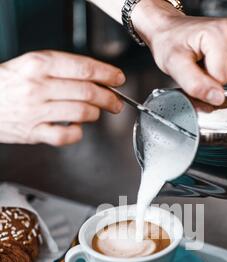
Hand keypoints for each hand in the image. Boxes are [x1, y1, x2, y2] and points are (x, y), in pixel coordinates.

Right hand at [0, 50, 125, 145]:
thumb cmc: (7, 83)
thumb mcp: (30, 64)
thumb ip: (60, 69)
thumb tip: (93, 78)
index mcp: (39, 64)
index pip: (83, 68)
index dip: (107, 74)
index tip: (118, 79)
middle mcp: (38, 86)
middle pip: (87, 92)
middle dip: (109, 98)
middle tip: (116, 102)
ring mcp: (36, 110)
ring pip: (81, 113)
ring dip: (96, 114)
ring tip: (97, 112)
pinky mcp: (33, 132)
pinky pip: (65, 136)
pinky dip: (77, 133)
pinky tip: (77, 128)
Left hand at [132, 0, 226, 105]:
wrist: (173, 31)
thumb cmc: (173, 44)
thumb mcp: (174, 65)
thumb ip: (195, 85)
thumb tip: (217, 99)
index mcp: (221, 33)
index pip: (224, 79)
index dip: (209, 81)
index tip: (198, 69)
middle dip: (222, 79)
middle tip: (206, 66)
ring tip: (216, 62)